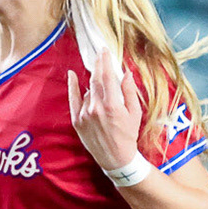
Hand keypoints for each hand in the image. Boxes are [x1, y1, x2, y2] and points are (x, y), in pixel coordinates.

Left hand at [67, 47, 144, 172]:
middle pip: (95, 80)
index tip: (104, 51)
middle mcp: (96, 108)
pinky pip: (73, 100)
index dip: (105, 62)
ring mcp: (85, 115)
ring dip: (94, 83)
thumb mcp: (135, 113)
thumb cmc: (128, 135)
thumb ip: (129, 92)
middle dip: (98, 65)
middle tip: (99, 53)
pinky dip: (72, 86)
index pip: (107, 77)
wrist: (115, 157)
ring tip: (101, 79)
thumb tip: (126, 73)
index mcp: (113, 105)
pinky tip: (72, 75)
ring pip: (88, 91)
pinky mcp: (77, 121)